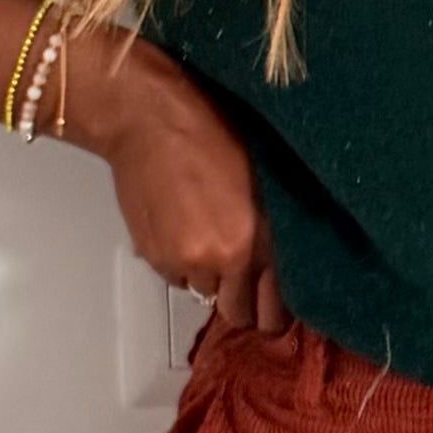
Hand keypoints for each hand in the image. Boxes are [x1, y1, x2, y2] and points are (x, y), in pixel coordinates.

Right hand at [74, 42, 288, 329]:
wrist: (148, 118)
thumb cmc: (210, 131)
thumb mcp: (263, 178)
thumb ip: (273, 229)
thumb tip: (283, 265)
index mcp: (260, 240)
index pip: (275, 312)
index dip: (275, 312)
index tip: (274, 303)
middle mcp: (224, 260)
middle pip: (238, 314)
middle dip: (241, 301)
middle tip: (242, 278)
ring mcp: (185, 261)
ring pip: (205, 293)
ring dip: (209, 276)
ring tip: (208, 236)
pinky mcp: (154, 255)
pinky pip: (175, 277)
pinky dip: (180, 263)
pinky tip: (182, 227)